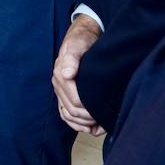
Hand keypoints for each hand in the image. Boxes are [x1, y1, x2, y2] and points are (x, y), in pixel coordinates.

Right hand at [54, 14, 103, 134]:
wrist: (83, 36)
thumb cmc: (82, 40)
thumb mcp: (78, 45)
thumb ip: (72, 58)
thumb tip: (66, 73)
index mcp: (60, 75)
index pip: (75, 101)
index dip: (89, 110)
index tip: (103, 113)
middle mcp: (59, 85)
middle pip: (72, 111)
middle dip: (88, 119)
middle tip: (105, 121)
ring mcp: (61, 90)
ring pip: (68, 115)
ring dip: (83, 124)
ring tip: (99, 127)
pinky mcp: (66, 94)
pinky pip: (66, 114)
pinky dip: (77, 124)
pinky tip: (90, 128)